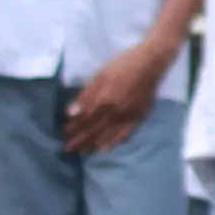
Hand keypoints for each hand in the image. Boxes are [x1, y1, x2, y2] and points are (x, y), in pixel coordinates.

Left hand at [63, 32, 179, 154]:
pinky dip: (113, 142)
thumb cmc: (122, 65)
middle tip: (69, 148)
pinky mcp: (138, 118)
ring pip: (107, 135)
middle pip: (94, 131)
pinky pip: (124, 134)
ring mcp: (127, 117)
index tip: (64, 133)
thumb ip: (85, 95)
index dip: (74, 128)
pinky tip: (105, 148)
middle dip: (80, 140)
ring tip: (83, 151)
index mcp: (104, 101)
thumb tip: (70, 113)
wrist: (150, 63)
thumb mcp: (99, 76)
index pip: (85, 120)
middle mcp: (115, 113)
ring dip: (93, 144)